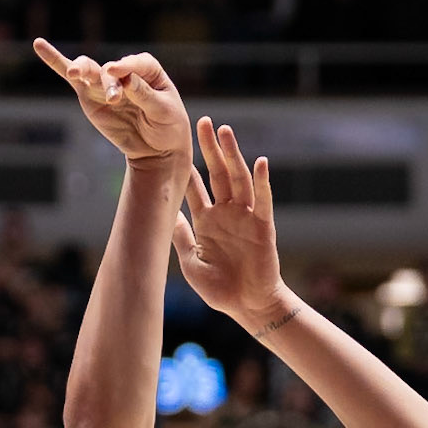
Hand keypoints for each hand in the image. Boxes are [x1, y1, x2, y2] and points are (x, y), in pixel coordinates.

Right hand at [33, 43, 190, 171]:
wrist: (157, 148)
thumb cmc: (167, 125)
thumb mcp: (164, 111)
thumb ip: (145, 95)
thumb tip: (126, 81)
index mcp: (148, 70)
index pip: (137, 63)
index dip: (129, 66)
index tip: (121, 73)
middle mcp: (124, 72)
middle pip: (111, 69)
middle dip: (110, 80)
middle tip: (114, 97)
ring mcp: (103, 83)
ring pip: (89, 69)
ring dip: (81, 69)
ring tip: (75, 73)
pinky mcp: (88, 95)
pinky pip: (69, 76)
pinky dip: (54, 60)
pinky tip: (39, 44)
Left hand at [173, 119, 292, 333]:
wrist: (248, 305)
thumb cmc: (219, 288)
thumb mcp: (190, 261)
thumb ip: (180, 236)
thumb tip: (163, 214)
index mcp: (207, 220)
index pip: (195, 187)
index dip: (187, 166)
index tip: (176, 144)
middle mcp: (226, 213)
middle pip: (218, 173)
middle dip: (210, 148)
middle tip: (202, 122)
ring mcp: (246, 217)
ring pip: (239, 179)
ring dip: (233, 155)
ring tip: (225, 131)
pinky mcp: (263, 226)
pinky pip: (264, 199)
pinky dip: (262, 181)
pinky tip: (260, 162)